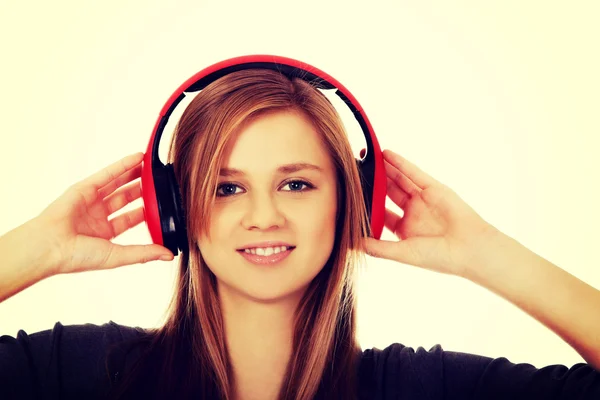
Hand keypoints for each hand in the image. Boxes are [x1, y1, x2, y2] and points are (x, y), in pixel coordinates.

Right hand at [34, 152, 173, 275]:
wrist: (49, 247)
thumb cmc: (76, 257)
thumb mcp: (117, 256)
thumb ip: (144, 253)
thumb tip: (169, 254)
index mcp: (104, 233)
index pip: (130, 219)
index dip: (147, 212)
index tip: (163, 205)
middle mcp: (97, 216)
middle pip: (125, 199)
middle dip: (142, 191)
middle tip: (160, 183)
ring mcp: (90, 201)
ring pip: (117, 184)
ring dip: (135, 175)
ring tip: (152, 167)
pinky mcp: (84, 188)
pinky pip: (107, 174)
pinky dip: (123, 165)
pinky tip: (139, 158)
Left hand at [363, 149, 501, 277]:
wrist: (471, 249)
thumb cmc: (440, 257)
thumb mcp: (404, 253)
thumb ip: (379, 248)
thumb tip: (353, 244)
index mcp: (405, 230)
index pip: (381, 214)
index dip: (368, 205)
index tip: (351, 197)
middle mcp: (414, 213)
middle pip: (388, 194)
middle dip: (373, 184)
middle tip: (355, 173)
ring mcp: (424, 199)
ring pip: (399, 180)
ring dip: (384, 170)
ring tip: (366, 159)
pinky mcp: (434, 188)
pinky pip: (413, 172)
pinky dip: (400, 163)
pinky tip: (386, 154)